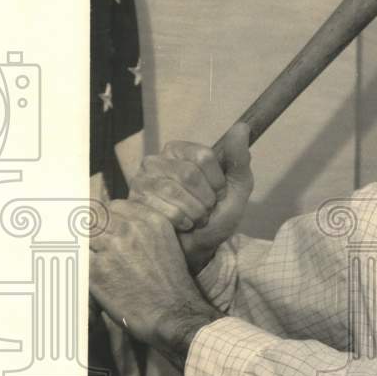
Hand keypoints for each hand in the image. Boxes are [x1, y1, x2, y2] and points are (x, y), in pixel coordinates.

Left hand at [89, 200, 219, 359]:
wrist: (175, 314)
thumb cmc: (173, 284)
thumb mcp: (166, 245)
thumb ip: (143, 231)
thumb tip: (117, 228)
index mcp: (150, 220)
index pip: (114, 206)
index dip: (106, 218)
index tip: (103, 228)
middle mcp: (130, 228)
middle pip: (94, 215)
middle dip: (90, 227)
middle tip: (90, 242)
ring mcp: (111, 247)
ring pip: (82, 234)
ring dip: (84, 246)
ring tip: (89, 259)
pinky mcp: (96, 270)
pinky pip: (78, 258)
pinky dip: (79, 264)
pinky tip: (90, 274)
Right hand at [129, 123, 252, 273]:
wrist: (198, 248)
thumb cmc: (216, 216)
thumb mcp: (236, 188)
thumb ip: (239, 159)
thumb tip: (241, 127)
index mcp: (180, 150)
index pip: (204, 156)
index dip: (217, 181)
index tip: (218, 193)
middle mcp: (157, 160)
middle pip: (189, 174)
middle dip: (206, 199)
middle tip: (206, 209)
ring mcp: (142, 181)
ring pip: (174, 192)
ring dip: (195, 213)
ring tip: (195, 218)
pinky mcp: (135, 203)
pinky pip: (164, 211)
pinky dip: (182, 223)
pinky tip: (181, 225)